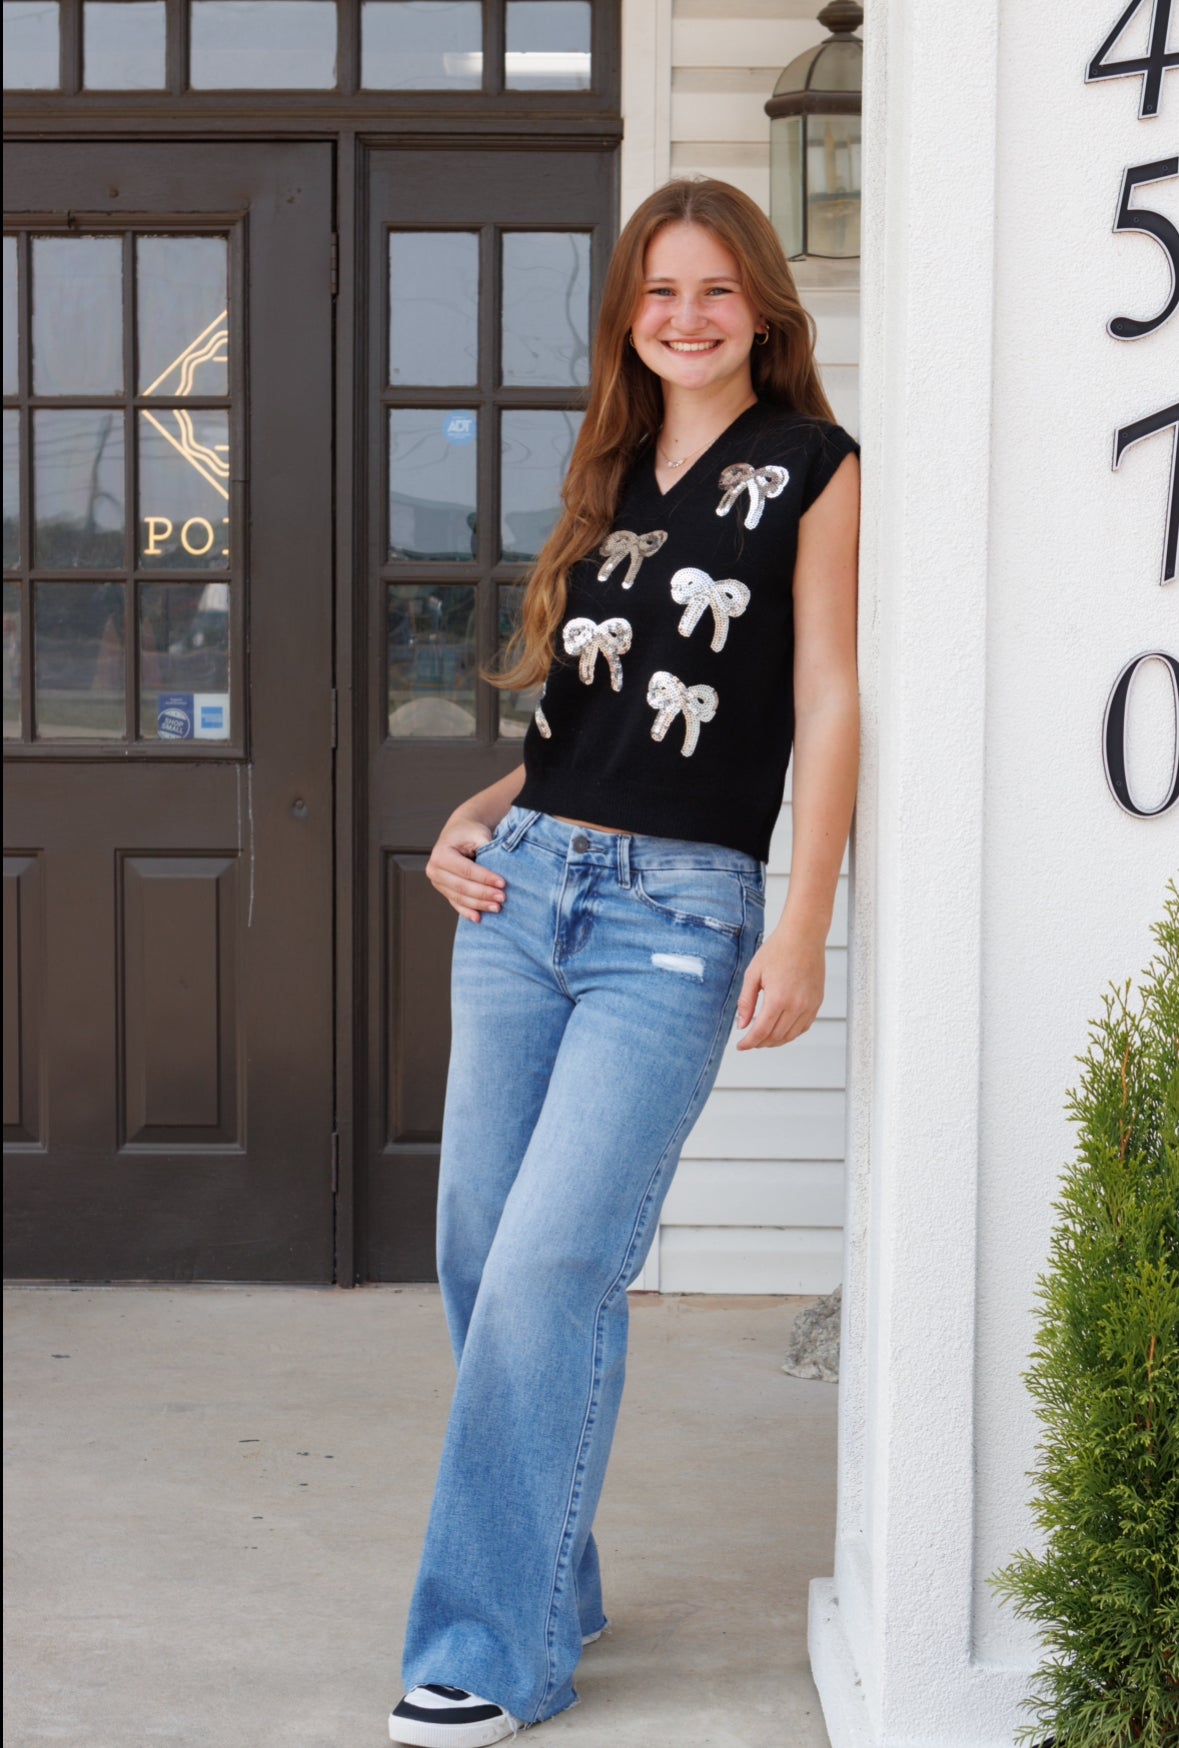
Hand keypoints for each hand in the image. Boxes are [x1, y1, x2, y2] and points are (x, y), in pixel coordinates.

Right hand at [426, 816, 506, 923]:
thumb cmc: (469, 832)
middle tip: (502, 898)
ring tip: (497, 907)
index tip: (503, 883)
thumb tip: (504, 866)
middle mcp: (434, 870)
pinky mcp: (444, 890)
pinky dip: (468, 912)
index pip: (466, 870)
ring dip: (479, 905)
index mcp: (441, 854)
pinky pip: (456, 903)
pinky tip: (479, 918)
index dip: (484, 878)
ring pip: (459, 897)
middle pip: (461, 886)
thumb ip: (488, 849)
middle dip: (483, 894)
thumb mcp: (478, 834)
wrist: (459, 833)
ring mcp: (438, 882)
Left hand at [735, 922, 825, 1049]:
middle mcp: (796, 1006)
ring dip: (775, 1041)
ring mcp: (810, 1005)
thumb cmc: (778, 950)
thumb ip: (746, 1002)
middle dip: (760, 1043)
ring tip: (763, 1039)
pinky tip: (781, 1031)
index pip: (761, 1031)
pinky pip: (804, 1026)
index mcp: (778, 999)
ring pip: (791, 1035)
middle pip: (776, 1037)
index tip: (740, 1046)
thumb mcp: (753, 974)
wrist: (803, 936)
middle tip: (749, 1042)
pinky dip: (791, 1033)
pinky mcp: (817, 1002)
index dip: (749, 1042)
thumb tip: (742, 1025)